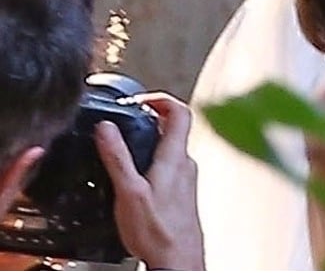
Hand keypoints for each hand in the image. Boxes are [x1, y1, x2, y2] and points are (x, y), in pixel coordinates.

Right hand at [95, 92, 204, 269]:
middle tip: (127, 119)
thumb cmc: (159, 231)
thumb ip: (118, 157)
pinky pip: (170, 166)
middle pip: (174, 128)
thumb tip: (107, 128)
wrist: (179, 260)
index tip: (140, 99)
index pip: (180, 112)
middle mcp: (186, 164)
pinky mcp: (183, 192)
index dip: (161, 99)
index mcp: (175, 157)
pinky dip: (153, 160)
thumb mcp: (129, 191)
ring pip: (171, 148)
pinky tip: (136, 174)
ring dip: (151, 140)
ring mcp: (187, 179)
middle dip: (150, 119)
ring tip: (127, 144)